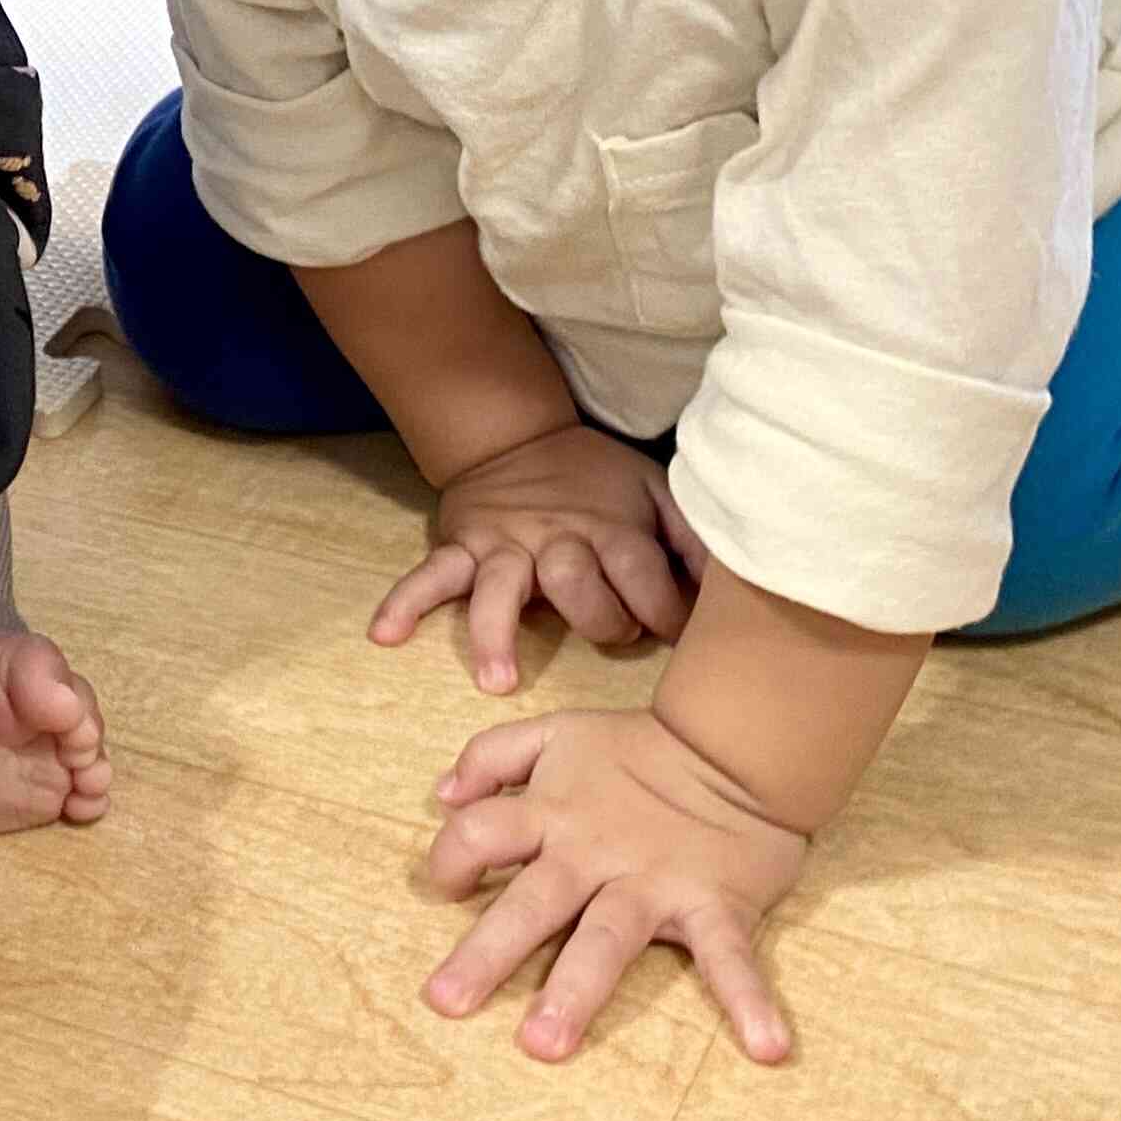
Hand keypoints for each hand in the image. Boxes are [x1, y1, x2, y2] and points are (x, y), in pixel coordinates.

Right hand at [375, 419, 699, 692]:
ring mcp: (503, 544)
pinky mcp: (463, 546)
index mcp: (608, 523)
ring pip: (499, 588)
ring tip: (498, 682)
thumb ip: (693, 538)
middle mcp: (554, 535)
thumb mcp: (655, 491)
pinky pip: (431, 575)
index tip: (677, 632)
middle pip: (575, 583)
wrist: (516, 438)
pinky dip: (404, 602)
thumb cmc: (596, 479)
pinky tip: (384, 635)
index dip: (665, 610)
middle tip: (612, 634)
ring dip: (496, 634)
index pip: (642, 573)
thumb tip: (736, 587)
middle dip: (599, 620)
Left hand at [420, 705, 805, 1063]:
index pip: (480, 833)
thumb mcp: (554, 734)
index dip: (453, 857)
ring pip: (605, 939)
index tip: (450, 889)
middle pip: (531, 903)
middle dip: (486, 952)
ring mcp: (654, 884)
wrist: (732, 746)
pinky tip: (766, 1046)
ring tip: (546, 1044)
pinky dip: (749, 998)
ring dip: (576, 991)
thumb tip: (442, 797)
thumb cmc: (635, 750)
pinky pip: (730, 956)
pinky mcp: (715, 904)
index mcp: (552, 815)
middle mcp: (593, 855)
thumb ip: (491, 756)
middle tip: (446, 1002)